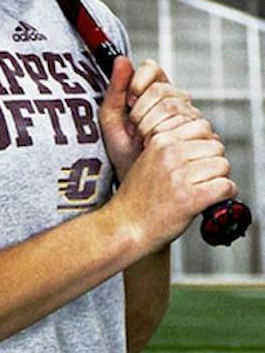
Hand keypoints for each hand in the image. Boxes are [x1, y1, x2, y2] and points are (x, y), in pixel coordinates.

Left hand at [99, 57, 202, 179]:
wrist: (136, 177)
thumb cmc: (123, 150)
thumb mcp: (111, 119)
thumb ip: (115, 88)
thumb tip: (121, 59)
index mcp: (154, 90)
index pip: (152, 68)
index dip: (138, 83)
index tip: (129, 102)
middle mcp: (176, 99)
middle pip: (161, 89)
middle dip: (140, 112)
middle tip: (134, 129)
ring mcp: (190, 115)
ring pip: (173, 106)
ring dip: (151, 126)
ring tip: (144, 140)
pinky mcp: (200, 133)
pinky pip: (186, 125)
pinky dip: (165, 136)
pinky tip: (157, 145)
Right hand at [108, 115, 235, 252]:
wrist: (126, 225)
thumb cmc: (138, 198)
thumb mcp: (148, 160)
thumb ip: (173, 147)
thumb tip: (209, 142)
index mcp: (160, 141)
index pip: (202, 127)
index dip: (203, 144)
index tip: (196, 159)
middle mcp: (170, 154)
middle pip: (216, 146)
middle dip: (212, 162)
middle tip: (199, 178)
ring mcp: (180, 175)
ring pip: (223, 166)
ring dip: (218, 179)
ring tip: (202, 189)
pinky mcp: (190, 197)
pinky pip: (225, 186)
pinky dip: (224, 195)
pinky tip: (210, 200)